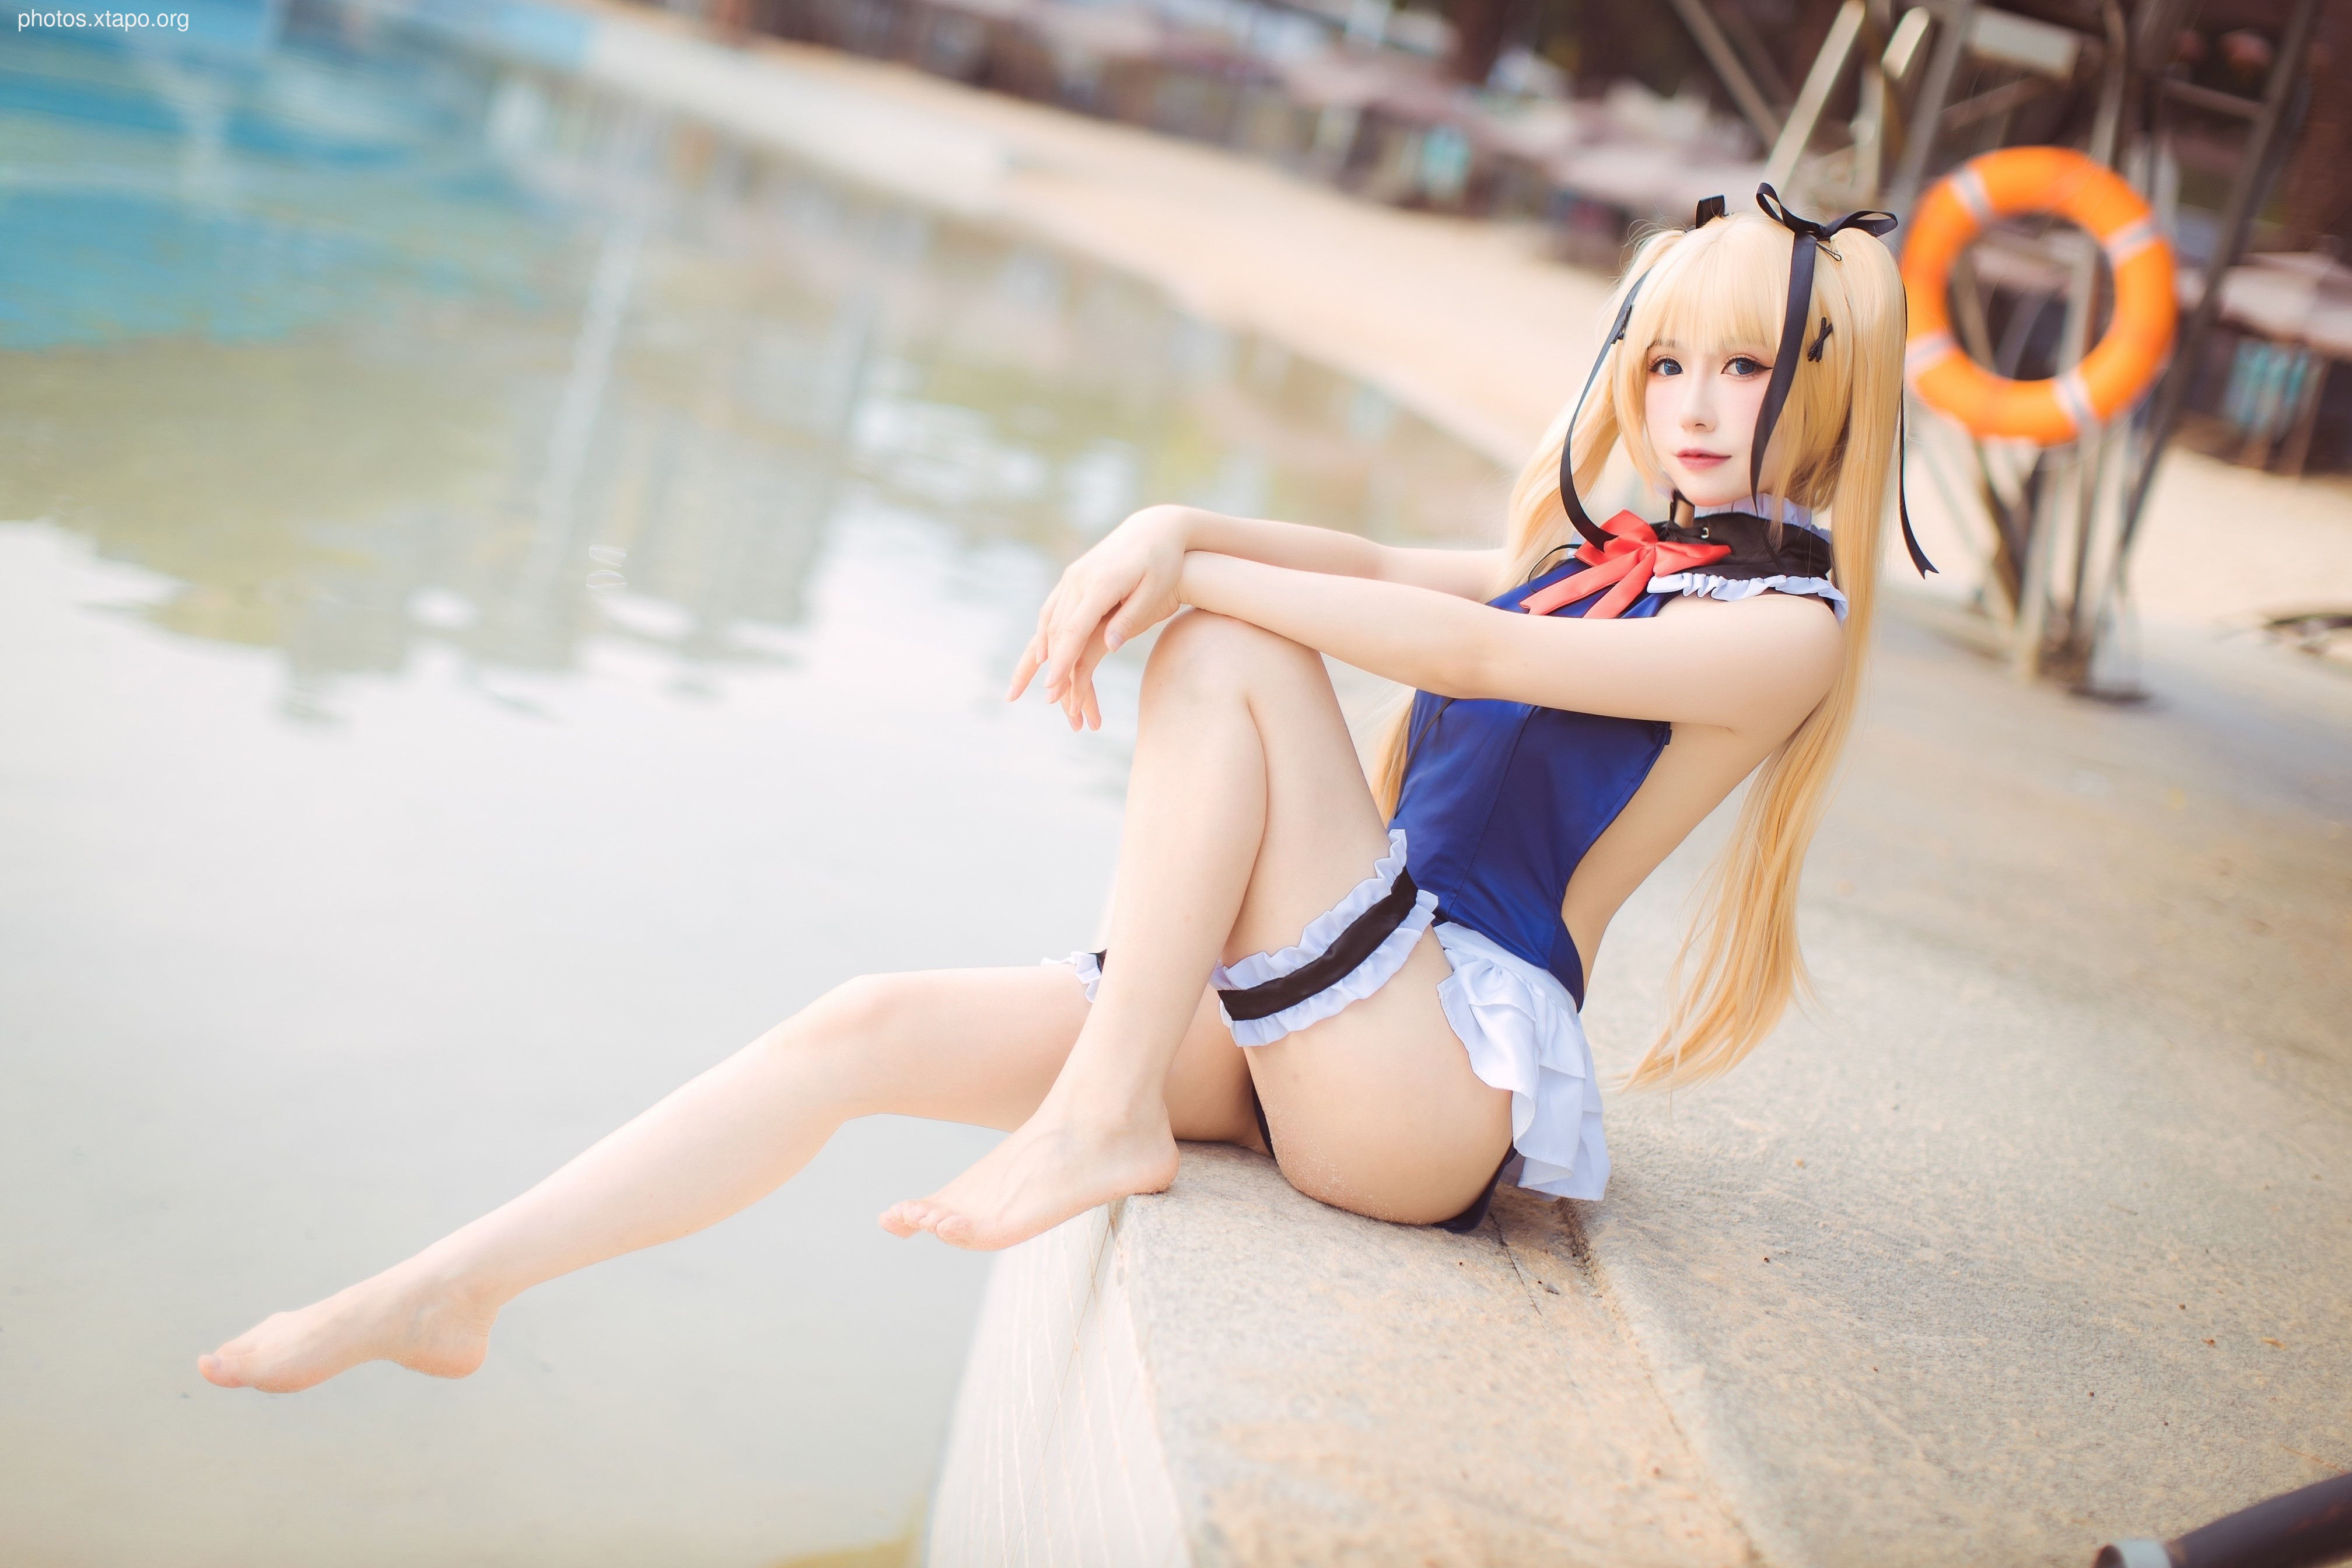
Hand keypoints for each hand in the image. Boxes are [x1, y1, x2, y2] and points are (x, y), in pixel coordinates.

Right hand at [1008, 505, 1189, 729]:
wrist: (1155, 527)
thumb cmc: (1163, 562)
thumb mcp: (1155, 590)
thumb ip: (1131, 618)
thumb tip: (1109, 647)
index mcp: (1101, 584)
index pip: (1075, 630)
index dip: (1062, 661)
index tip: (1053, 687)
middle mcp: (1080, 579)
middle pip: (1058, 630)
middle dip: (1051, 666)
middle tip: (1049, 698)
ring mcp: (1073, 576)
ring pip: (1050, 620)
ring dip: (1041, 652)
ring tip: (1032, 680)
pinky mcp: (1073, 576)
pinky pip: (1052, 608)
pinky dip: (1044, 632)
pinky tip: (1040, 651)